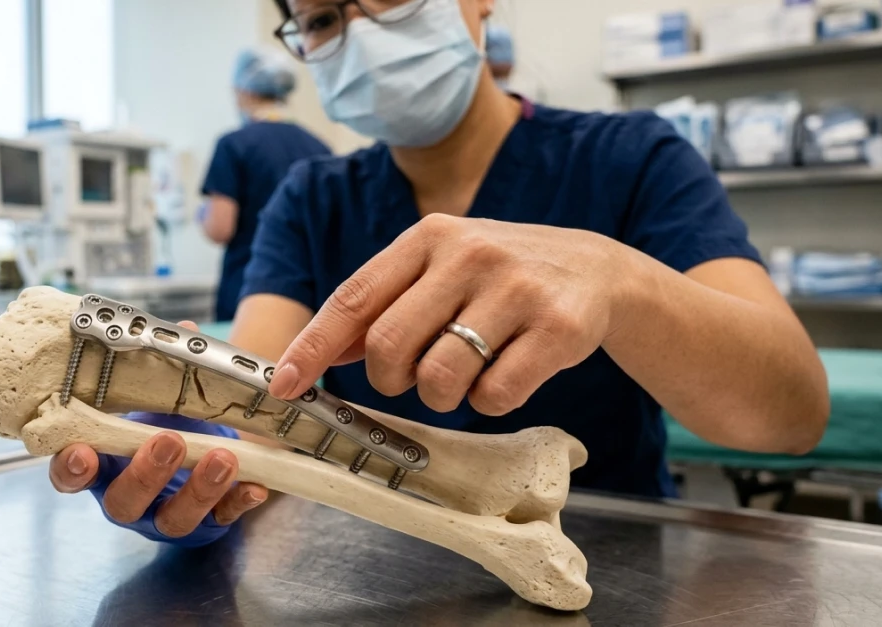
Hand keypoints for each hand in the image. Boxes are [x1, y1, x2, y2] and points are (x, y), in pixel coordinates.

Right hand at [49, 322, 268, 546]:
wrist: (207, 444)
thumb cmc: (167, 419)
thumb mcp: (159, 396)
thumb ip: (164, 368)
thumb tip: (186, 331)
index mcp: (104, 463)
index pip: (72, 474)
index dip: (72, 468)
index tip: (81, 453)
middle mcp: (129, 496)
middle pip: (123, 500)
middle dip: (146, 474)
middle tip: (169, 441)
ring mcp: (165, 513)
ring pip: (173, 517)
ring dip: (198, 489)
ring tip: (222, 459)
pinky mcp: (207, 523)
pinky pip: (222, 519)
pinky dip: (238, 502)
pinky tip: (255, 486)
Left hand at [267, 214, 633, 415]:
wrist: (597, 269)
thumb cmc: (498, 276)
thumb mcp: (439, 269)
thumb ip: (382, 304)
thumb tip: (317, 354)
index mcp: (428, 237)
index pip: (353, 298)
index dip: (312, 347)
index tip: (284, 385)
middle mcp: (469, 254)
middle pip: (389, 346)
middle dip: (389, 379)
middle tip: (411, 376)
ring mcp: (516, 289)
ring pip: (440, 377)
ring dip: (440, 396)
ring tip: (462, 376)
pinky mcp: (558, 327)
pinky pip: (495, 395)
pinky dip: (488, 401)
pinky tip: (503, 375)